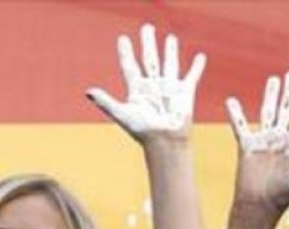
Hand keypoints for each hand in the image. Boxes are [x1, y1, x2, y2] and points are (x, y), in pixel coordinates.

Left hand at [87, 24, 204, 142]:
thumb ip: (106, 102)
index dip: (125, 52)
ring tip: (170, 38)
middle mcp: (152, 86)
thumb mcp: (122, 114)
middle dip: (148, 43)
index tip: (122, 39)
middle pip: (149, 58)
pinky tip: (200, 57)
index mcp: (137, 90)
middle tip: (147, 27)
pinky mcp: (184, 93)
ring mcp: (169, 88)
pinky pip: (191, 76)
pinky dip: (196, 67)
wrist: (165, 141)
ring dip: (170, 51)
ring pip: (169, 63)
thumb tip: (88, 91)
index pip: (130, 65)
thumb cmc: (143, 130)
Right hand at [226, 71, 288, 215]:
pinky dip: (235, 114)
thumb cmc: (282, 195)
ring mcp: (264, 142)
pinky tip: (231, 101)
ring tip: (273, 80)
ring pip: (267, 112)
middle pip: (287, 109)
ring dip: (270, 96)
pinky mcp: (247, 147)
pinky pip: (240, 126)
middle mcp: (281, 139)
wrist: (258, 206)